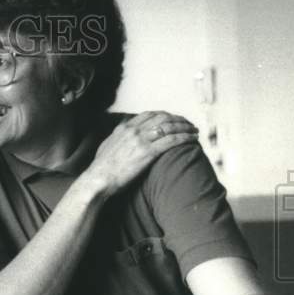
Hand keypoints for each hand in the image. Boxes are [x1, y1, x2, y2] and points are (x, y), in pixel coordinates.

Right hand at [81, 111, 198, 196]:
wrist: (98, 179)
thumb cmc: (101, 169)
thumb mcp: (106, 146)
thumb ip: (116, 137)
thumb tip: (120, 133)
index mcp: (125, 128)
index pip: (150, 114)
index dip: (165, 115)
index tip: (173, 119)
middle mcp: (134, 130)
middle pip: (163, 118)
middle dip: (178, 119)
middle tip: (188, 124)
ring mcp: (141, 140)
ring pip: (170, 127)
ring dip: (185, 127)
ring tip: (194, 131)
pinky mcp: (148, 152)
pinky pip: (172, 140)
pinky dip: (185, 137)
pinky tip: (193, 139)